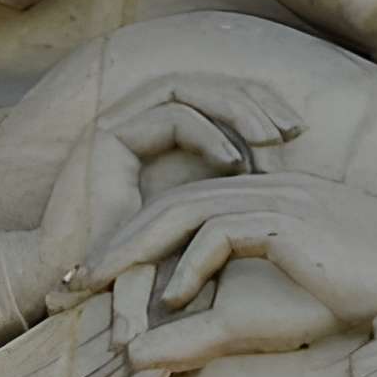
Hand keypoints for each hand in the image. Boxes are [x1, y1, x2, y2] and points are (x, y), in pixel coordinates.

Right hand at [36, 74, 301, 285]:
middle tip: (293, 129)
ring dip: (236, 109)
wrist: (78, 289)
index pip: (218, 102)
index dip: (259, 110)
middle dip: (254, 101)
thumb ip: (233, 200)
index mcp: (163, 138)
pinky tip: (234, 161)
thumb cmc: (141, 270)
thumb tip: (289, 180)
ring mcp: (121, 124)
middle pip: (208, 87)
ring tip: (271, 140)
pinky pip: (169, 115)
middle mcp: (140, 123)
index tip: (297, 136)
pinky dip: (207, 132)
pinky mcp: (108, 135)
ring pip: (190, 91)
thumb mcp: (203, 230)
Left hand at [83, 174, 376, 371]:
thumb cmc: (343, 302)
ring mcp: (275, 198)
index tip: (95, 279)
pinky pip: (223, 230)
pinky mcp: (288, 219)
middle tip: (75, 278)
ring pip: (186, 208)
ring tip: (104, 283)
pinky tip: (173, 297)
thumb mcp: (255, 324)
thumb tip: (134, 360)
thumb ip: (197, 336)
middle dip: (117, 239)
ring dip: (139, 248)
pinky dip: (191, 264)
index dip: (133, 240)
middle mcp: (261, 188)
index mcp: (256, 200)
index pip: (179, 208)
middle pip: (169, 201)